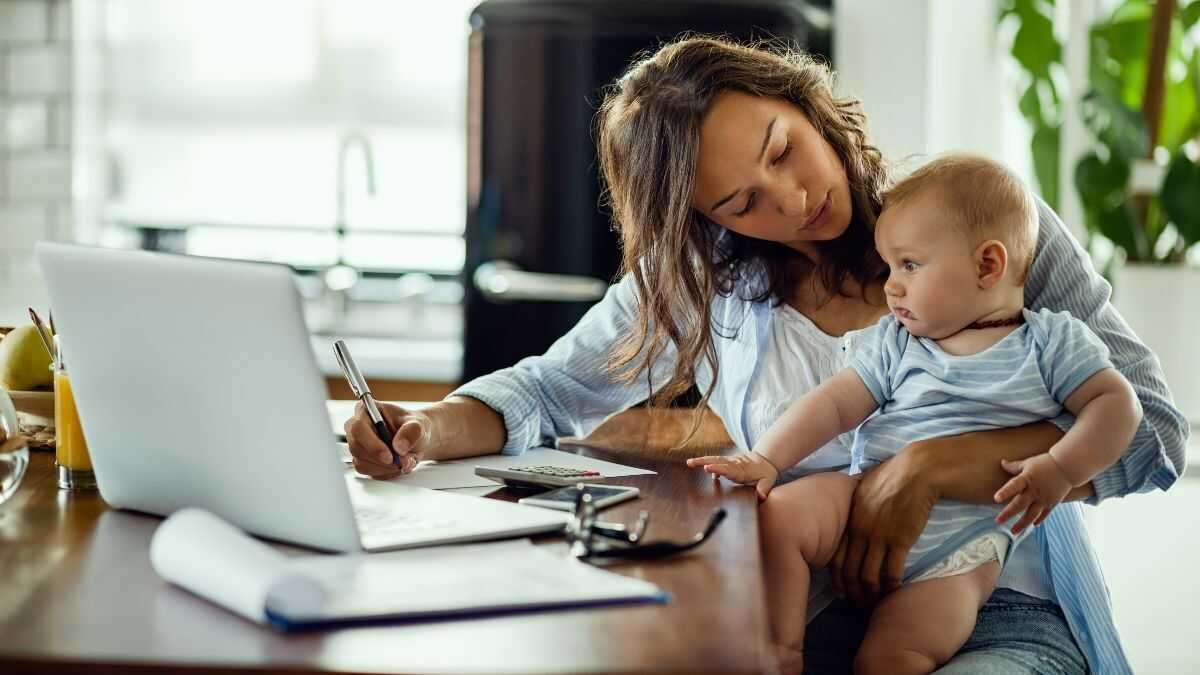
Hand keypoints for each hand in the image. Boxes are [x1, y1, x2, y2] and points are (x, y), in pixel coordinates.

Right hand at [344, 401, 429, 478]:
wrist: (416, 439)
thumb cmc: (413, 426)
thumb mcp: (418, 425)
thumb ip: (411, 432)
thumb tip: (399, 447)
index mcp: (365, 410)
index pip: (358, 428)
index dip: (371, 444)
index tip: (389, 456)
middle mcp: (356, 428)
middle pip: (356, 448)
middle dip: (380, 460)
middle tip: (401, 462)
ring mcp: (357, 446)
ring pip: (362, 463)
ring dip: (386, 467)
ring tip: (405, 460)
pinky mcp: (361, 461)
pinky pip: (369, 472)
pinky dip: (387, 472)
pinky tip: (397, 465)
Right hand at [686, 452, 779, 500]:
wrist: (766, 459)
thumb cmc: (766, 472)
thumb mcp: (768, 481)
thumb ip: (763, 489)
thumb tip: (760, 497)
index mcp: (742, 470)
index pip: (728, 469)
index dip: (717, 469)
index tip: (707, 468)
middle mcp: (734, 464)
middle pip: (717, 462)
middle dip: (703, 461)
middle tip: (690, 463)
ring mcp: (730, 461)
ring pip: (714, 460)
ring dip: (701, 460)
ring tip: (689, 462)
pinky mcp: (728, 461)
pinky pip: (716, 461)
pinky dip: (707, 463)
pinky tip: (700, 466)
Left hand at [831, 453, 934, 605]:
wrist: (916, 471)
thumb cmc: (893, 475)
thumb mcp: (865, 487)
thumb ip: (857, 503)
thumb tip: (853, 509)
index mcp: (850, 519)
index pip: (837, 556)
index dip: (837, 577)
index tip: (841, 589)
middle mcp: (860, 531)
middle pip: (850, 570)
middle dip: (852, 590)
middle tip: (857, 602)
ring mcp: (879, 537)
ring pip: (868, 575)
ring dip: (870, 593)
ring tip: (874, 601)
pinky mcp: (900, 541)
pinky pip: (891, 571)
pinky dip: (891, 586)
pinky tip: (894, 590)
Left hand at [994, 454, 1071, 534]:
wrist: (1067, 467)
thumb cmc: (1046, 463)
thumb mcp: (1028, 463)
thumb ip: (1014, 466)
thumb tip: (1002, 462)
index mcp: (1027, 479)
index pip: (1014, 486)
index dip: (1005, 492)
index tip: (996, 498)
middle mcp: (1035, 491)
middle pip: (1020, 504)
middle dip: (1008, 513)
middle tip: (998, 521)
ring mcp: (1044, 499)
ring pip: (1031, 514)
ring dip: (1022, 524)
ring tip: (1013, 531)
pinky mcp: (1052, 503)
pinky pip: (1044, 514)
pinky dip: (1038, 520)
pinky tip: (1032, 525)